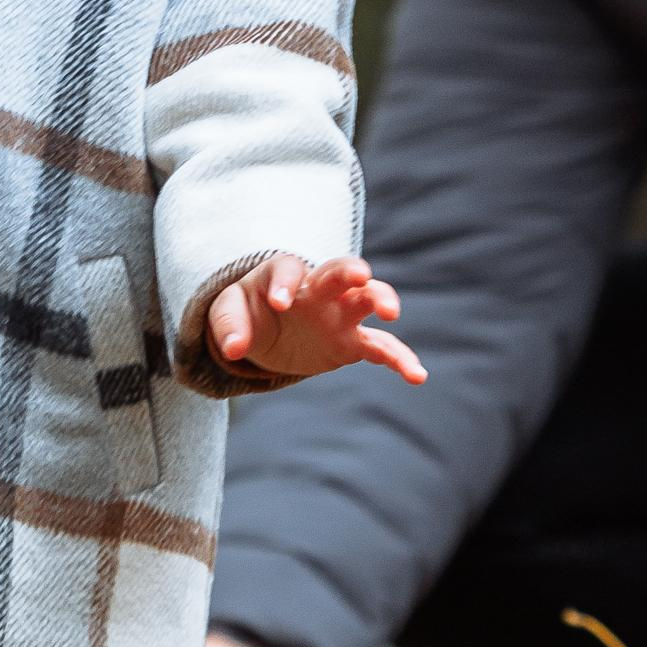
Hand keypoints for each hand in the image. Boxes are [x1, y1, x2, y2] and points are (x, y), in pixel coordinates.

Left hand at [205, 252, 425, 385]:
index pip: (288, 270)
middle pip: (339, 271)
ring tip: (391, 313)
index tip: (279, 304)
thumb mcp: (229, 313)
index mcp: (286, 274)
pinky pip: (380, 347)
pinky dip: (399, 360)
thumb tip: (234, 350)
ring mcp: (340, 314)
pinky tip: (417, 376)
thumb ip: (228, 327)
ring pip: (367, 300)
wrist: (266, 329)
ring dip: (381, 300)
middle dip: (350, 271)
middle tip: (360, 276)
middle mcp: (319, 289)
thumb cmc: (249, 310)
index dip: (285, 284)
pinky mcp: (352, 342)